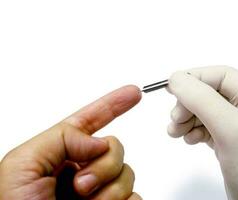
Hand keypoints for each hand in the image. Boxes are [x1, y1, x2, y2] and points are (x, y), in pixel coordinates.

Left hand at [0, 85, 141, 199]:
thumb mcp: (22, 164)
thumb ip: (62, 138)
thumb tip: (98, 141)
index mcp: (60, 153)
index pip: (92, 120)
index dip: (113, 104)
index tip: (133, 93)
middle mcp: (82, 169)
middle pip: (115, 147)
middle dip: (104, 163)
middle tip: (80, 185)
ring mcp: (99, 191)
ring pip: (127, 173)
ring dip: (109, 188)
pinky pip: (135, 196)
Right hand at [167, 66, 237, 199]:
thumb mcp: (231, 130)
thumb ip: (202, 100)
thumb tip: (177, 79)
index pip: (222, 76)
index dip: (195, 79)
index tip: (171, 86)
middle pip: (210, 94)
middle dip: (189, 104)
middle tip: (175, 118)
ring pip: (205, 111)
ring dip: (187, 118)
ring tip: (176, 131)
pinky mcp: (231, 143)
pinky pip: (206, 128)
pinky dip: (192, 131)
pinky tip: (188, 139)